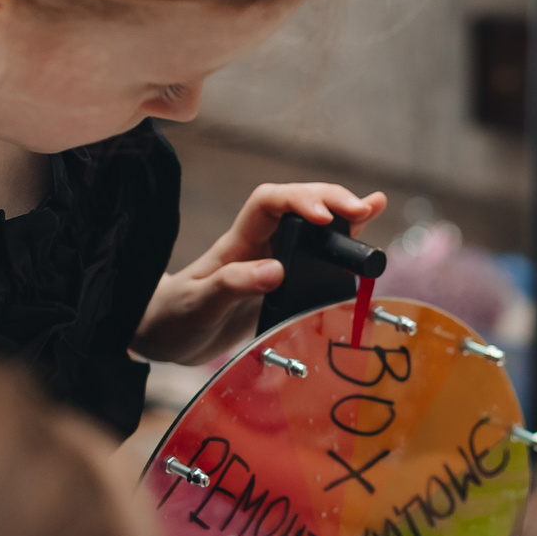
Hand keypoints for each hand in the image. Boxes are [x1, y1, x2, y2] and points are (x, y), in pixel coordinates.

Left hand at [132, 182, 385, 363]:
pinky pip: (313, 256)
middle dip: (330, 199)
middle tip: (363, 209)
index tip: (324, 218)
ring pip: (310, 225)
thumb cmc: (174, 318)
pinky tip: (361, 237)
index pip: (269, 203)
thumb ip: (232, 285)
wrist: (164, 336)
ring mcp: (271, 260)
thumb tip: (277, 271)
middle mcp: (257, 244)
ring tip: (372, 207)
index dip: (299, 201)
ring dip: (340, 214)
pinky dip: (339, 245)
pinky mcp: (282, 282)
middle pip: (297, 203)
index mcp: (236, 243)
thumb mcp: (198, 305)